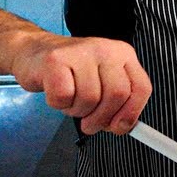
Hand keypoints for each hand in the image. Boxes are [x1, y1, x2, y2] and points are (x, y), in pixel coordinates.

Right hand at [10, 33, 152, 135]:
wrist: (34, 52)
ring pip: (90, 99)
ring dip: (77, 111)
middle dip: (101, 118)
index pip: (141, 88)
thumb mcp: (103, 83)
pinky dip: (59, 105)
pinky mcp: (55, 60)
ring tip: (71, 101)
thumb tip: (125, 126)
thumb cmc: (71, 72)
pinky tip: (56, 93)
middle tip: (89, 123)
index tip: (118, 126)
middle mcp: (106, 50)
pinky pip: (64, 97)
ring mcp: (81, 52)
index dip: (131, 113)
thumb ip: (119, 103)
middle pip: (117, 95)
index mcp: (123, 55)